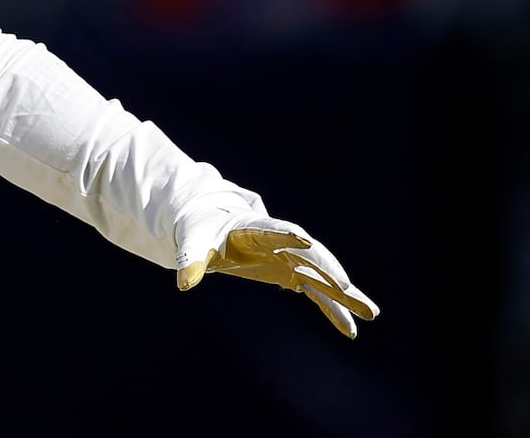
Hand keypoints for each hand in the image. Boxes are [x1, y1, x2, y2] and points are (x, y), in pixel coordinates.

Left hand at [175, 213, 379, 337]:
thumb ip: (190, 260)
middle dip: (327, 267)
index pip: (274, 228)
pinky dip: (332, 309)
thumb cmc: (202, 230)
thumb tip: (183, 282)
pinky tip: (350, 329)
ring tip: (372, 313)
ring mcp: (290, 257)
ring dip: (344, 294)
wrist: (213, 227)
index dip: (287, 234)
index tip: (304, 241)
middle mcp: (280, 241)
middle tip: (345, 286)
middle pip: (308, 253)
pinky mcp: (292, 273)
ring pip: (321, 275)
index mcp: (253, 226)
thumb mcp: (193, 242)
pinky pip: (317, 293)